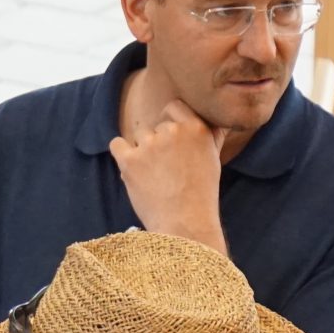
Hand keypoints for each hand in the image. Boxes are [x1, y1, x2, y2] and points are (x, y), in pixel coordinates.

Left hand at [109, 100, 224, 248]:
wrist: (185, 225)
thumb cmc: (202, 196)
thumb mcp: (214, 159)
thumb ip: (212, 134)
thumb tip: (216, 118)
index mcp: (195, 128)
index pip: (173, 107)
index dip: (171, 123)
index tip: (173, 142)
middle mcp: (172, 132)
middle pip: (155, 126)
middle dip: (158, 143)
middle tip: (167, 169)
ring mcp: (149, 145)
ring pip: (139, 136)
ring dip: (142, 151)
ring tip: (153, 176)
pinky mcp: (129, 160)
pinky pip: (117, 144)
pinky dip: (122, 154)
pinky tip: (133, 169)